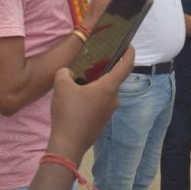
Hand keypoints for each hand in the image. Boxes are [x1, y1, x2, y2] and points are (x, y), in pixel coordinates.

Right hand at [45, 46, 134, 162]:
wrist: (67, 145)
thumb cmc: (68, 113)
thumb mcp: (61, 86)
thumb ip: (65, 73)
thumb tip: (68, 73)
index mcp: (109, 87)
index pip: (126, 66)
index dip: (129, 53)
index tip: (129, 45)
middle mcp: (114, 99)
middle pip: (113, 79)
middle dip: (104, 70)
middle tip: (91, 62)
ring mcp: (109, 111)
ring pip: (105, 92)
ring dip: (96, 85)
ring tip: (79, 81)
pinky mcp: (102, 121)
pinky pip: (100, 103)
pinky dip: (93, 97)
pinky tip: (77, 99)